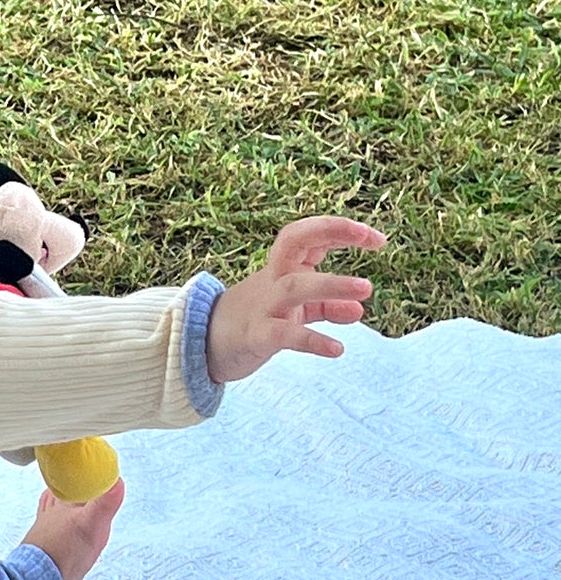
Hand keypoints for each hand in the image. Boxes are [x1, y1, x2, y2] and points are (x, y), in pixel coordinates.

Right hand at [206, 216, 386, 382]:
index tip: (377, 240)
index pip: (308, 235)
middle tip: (372, 240)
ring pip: (295, 286)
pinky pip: (284, 335)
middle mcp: (272, 280)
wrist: (201, 346)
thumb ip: (325, 306)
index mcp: (281, 268)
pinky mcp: (256, 336)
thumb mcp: (293, 310)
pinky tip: (337, 349)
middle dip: (331, 233)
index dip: (341, 230)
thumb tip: (358, 310)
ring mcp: (263, 307)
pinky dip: (312, 340)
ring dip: (331, 284)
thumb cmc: (252, 321)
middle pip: (295, 243)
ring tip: (366, 289)